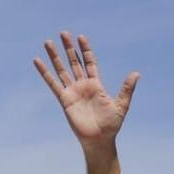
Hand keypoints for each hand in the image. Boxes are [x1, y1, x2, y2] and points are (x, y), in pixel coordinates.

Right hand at [33, 32, 138, 173]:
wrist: (100, 140)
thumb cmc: (111, 125)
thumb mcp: (122, 105)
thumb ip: (126, 89)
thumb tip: (136, 73)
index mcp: (96, 85)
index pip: (89, 62)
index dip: (85, 50)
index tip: (81, 37)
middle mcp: (83, 86)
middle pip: (74, 62)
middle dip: (69, 48)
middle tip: (63, 33)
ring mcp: (73, 92)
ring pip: (62, 70)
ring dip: (55, 56)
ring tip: (47, 42)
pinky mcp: (64, 100)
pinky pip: (53, 84)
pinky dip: (45, 73)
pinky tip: (38, 61)